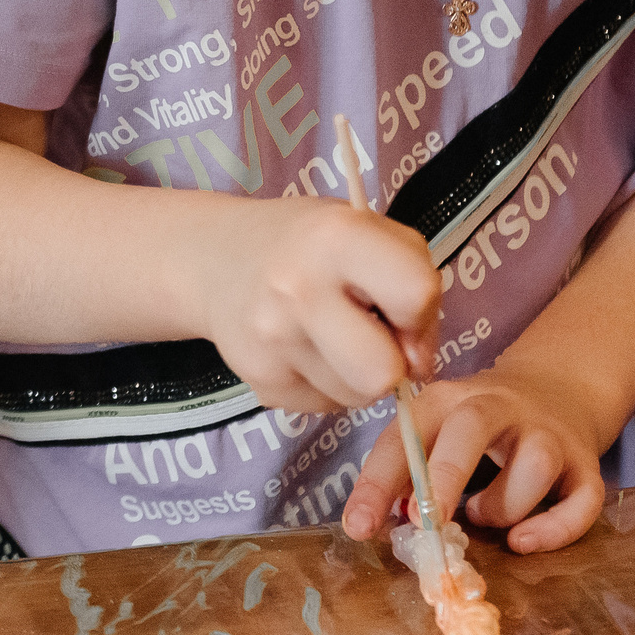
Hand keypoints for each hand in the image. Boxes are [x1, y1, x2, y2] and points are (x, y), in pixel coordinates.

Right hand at [191, 197, 441, 412]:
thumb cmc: (308, 244)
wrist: (213, 259)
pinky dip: (326, 383)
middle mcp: (297, 289)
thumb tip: (418, 364)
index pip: (415, 293)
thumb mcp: (366, 230)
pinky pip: (327, 405)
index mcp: (334, 238)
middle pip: (383, 371)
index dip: (421, 308)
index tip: (399, 305)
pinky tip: (304, 349)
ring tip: (332, 337)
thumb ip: (413, 280)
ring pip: (359, 397)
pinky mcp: (260, 380)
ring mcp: (272, 340)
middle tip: (370, 333)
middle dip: (390, 359)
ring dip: (359, 374)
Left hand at [341, 361, 606, 551]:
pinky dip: (554, 529)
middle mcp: (498, 407)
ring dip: (502, 506)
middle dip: (443, 478)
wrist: (554, 388)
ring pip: (533, 466)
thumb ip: (405, 469)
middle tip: (423, 521)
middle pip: (470, 429)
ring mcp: (546, 434)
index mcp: (445, 399)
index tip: (358, 526)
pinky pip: (582, 500)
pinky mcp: (586, 465)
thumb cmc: (473, 424)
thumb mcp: (433, 429)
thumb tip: (370, 520)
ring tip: (482, 516)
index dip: (378, 481)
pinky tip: (523, 542)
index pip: (405, 434)